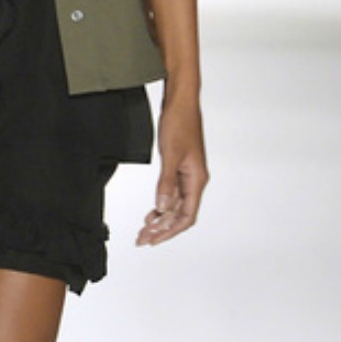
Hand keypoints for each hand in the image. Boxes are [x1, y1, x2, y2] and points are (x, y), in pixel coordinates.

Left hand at [138, 94, 207, 244]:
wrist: (181, 102)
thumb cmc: (180, 123)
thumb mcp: (171, 155)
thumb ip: (166, 184)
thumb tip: (163, 208)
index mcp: (197, 179)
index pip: (187, 215)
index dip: (170, 231)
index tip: (154, 239)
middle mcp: (195, 179)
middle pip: (181, 214)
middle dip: (163, 229)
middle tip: (143, 238)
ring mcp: (187, 174)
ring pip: (176, 205)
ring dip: (161, 218)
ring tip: (144, 228)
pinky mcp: (180, 167)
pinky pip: (172, 193)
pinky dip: (161, 204)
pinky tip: (152, 210)